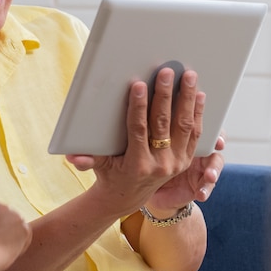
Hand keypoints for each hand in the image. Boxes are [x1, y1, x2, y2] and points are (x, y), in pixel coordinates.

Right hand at [67, 68, 208, 215]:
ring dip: (187, 99)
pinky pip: (195, 133)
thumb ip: (86, 160)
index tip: (139, 85)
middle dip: (165, 95)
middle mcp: (161, 164)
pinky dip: (198, 113)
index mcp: (138, 164)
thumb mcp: (99, 167)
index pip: (138, 129)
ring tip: (189, 76)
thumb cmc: (111, 175)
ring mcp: (177, 163)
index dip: (138, 106)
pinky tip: (199, 94)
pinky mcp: (186, 160)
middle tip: (166, 72)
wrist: (130, 197)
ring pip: (184, 125)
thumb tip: (71, 157)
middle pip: (164, 123)